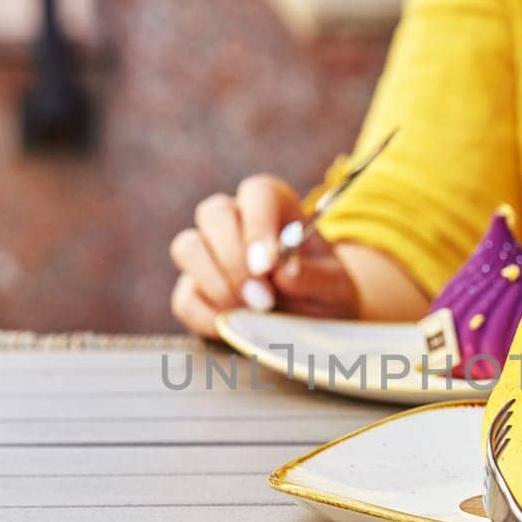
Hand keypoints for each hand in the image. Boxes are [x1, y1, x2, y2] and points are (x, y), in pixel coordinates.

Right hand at [170, 175, 358, 338]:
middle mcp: (237, 220)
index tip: (267, 266)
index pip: (257, 193)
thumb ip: (315, 276)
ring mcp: (210, 254)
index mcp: (276, 206)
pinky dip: (206, 317)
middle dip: (234, 258)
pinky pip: (184, 298)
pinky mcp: (195, 291)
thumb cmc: (326, 295)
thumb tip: (283, 272)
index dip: (258, 225)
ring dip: (215, 283)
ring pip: (187, 247)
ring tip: (251, 313)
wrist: (313, 326)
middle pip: (213, 213)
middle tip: (263, 299)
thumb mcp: (336, 287)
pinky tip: (234, 327)